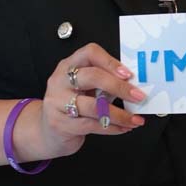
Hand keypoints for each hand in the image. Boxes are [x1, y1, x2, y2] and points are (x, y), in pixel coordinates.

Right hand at [37, 43, 146, 158]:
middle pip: (92, 77)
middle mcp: (60, 80)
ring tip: (135, 120)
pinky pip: (91, 125)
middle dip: (119, 87)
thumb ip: (105, 82)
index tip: (128, 74)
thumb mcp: (85, 88)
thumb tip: (134, 86)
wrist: (47, 132)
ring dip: (119, 114)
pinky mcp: (59, 123)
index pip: (90, 53)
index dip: (110, 62)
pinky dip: (112, 127)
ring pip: (93, 106)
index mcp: (69, 65)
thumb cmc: (72, 104)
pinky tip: (123, 128)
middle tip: (138, 96)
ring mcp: (57, 102)